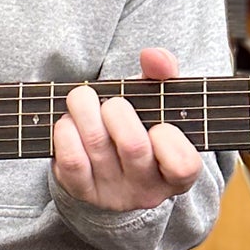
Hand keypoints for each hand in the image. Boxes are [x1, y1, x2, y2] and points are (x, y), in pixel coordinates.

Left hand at [52, 47, 202, 211]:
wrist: (106, 166)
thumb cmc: (140, 125)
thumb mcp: (158, 101)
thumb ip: (164, 74)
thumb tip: (152, 56)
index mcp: (176, 172)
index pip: (183, 165)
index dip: (170, 140)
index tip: (159, 125)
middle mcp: (147, 189)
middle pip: (133, 146)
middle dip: (116, 109)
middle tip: (112, 102)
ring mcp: (113, 194)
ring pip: (96, 145)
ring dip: (84, 110)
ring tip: (82, 100)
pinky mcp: (81, 191)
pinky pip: (71, 160)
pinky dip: (65, 132)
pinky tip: (68, 122)